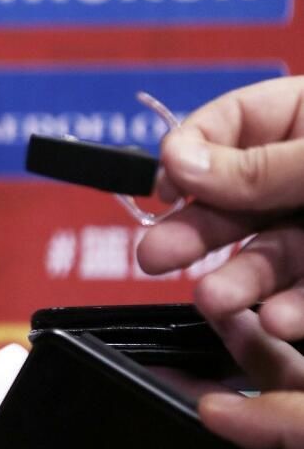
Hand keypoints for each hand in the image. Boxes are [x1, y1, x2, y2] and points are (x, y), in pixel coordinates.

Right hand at [136, 75, 303, 448]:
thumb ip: (263, 163)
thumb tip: (178, 160)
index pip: (223, 127)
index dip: (187, 154)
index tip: (166, 181)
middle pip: (236, 198)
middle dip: (200, 230)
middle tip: (157, 257)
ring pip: (273, 253)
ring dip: (243, 278)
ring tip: (218, 300)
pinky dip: (295, 308)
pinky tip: (282, 321)